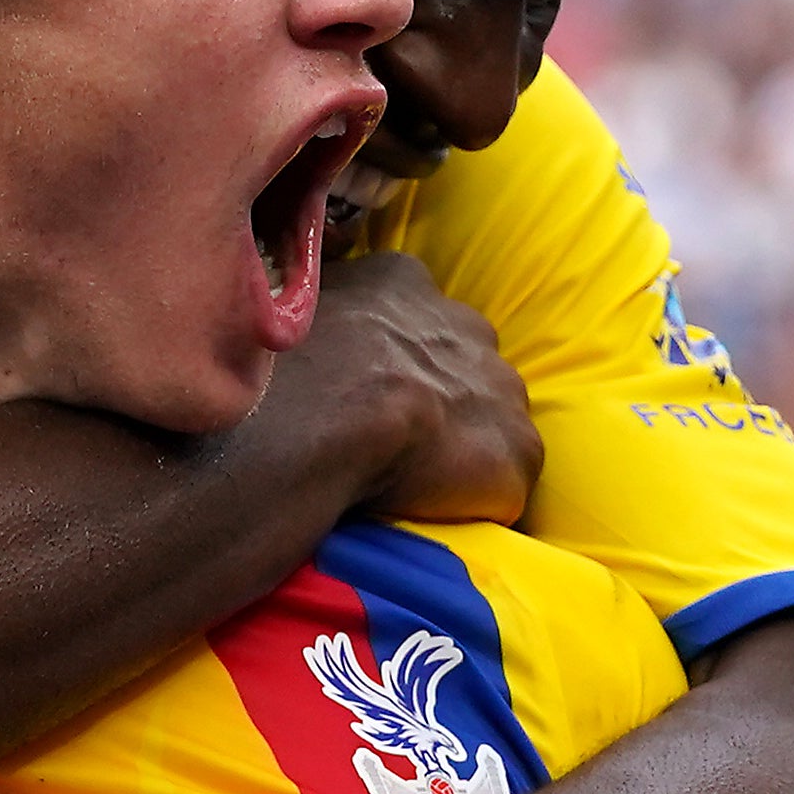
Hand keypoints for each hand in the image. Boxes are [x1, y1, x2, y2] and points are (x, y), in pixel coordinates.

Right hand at [284, 250, 532, 525]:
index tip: (367, 390)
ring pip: (492, 419)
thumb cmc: (276, 372)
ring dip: (461, 449)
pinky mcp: (517, 450)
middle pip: (462, 362)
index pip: (412, 315)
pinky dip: (476, 501)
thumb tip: (303, 325)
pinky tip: (432, 514)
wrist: (312, 423)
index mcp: (401, 280)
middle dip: (439, 396)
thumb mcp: (280, 310)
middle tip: (391, 439)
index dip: (391, 358)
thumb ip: (312, 310)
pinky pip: (504, 481)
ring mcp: (500, 387)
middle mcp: (464, 322)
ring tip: (410, 483)